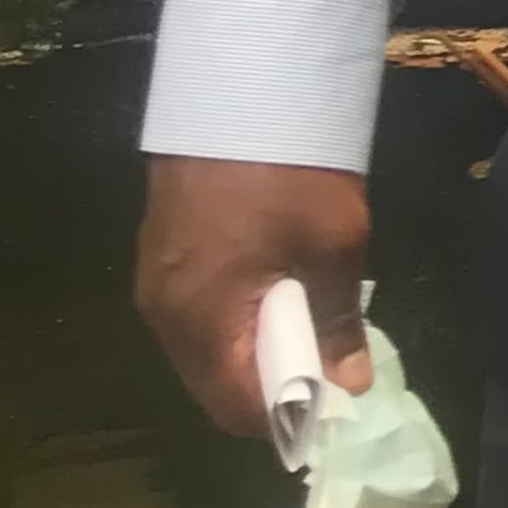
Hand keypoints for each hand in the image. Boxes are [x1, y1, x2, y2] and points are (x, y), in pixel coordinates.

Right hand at [138, 157, 371, 445]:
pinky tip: (279, 295)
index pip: (237, 408)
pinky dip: (238, 320)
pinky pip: (200, 314)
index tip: (336, 407)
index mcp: (200, 320)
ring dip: (257, 351)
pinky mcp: (164, 253)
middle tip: (329, 366)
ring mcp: (157, 281)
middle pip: (217, 384)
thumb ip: (338, 322)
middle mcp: (165, 313)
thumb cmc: (290, 171)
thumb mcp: (333, 245)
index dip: (289, 419)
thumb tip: (350, 385)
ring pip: (207, 350)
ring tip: (310, 327)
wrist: (237, 89)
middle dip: (275, 386)